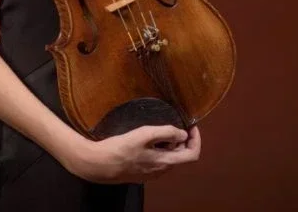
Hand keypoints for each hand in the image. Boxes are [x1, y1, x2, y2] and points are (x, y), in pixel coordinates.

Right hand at [62, 124, 201, 183]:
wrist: (101, 164)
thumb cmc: (122, 148)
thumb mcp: (145, 134)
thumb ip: (166, 132)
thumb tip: (183, 133)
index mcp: (166, 162)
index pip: (192, 155)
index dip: (196, 139)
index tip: (190, 125)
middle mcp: (162, 171)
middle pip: (182, 156)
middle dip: (183, 139)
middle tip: (175, 123)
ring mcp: (153, 173)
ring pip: (171, 158)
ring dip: (172, 143)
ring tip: (161, 129)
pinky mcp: (144, 172)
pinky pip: (160, 160)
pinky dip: (162, 148)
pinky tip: (150, 139)